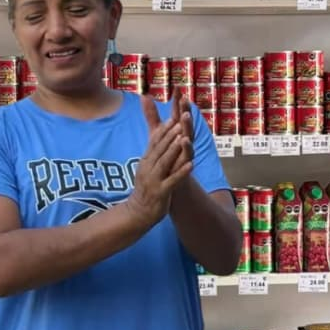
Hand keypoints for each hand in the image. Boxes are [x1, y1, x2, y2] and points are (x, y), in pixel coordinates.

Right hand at [126, 96, 192, 227]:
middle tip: (180, 122)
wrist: (138, 212)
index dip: (163, 130)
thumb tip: (156, 137)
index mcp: (146, 161)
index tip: (173, 117)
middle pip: (159, 149)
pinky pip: (172, 181)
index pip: (154, 142)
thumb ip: (153, 152)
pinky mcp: (161, 193)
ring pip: (165, 162)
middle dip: (170, 135)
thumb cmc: (146, 188)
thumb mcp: (146, 168)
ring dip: (174, 150)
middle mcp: (148, 168)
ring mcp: (154, 181)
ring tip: (184, 138)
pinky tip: (191, 165)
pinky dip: (181, 172)